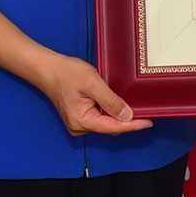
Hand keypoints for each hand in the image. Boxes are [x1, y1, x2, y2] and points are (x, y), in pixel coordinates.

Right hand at [36, 52, 152, 134]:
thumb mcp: (92, 83)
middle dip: (128, 121)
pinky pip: (99, 118)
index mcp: (82, 121)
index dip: (133, 125)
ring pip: (106, 123)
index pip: (114, 127)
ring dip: (119, 116)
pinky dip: (110, 113)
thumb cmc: (65, 73)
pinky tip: (119, 106)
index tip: (148, 122)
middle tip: (147, 113)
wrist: (47, 69)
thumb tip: (127, 115)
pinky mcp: (79, 117)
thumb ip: (110, 101)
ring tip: (136, 108)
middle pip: (111, 127)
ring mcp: (78, 123)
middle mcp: (79, 127)